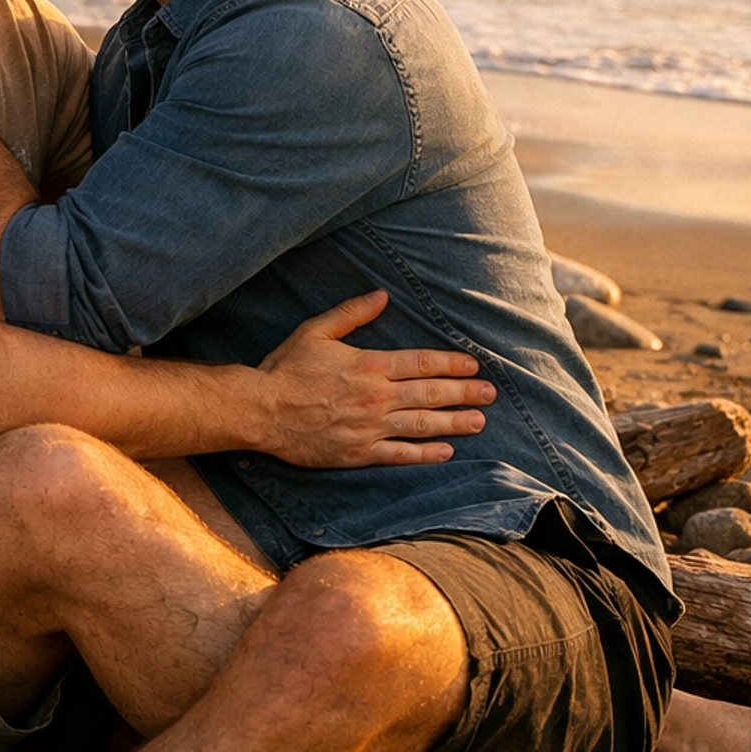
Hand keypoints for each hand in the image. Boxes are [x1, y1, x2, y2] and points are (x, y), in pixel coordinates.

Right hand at [257, 291, 492, 468]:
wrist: (260, 410)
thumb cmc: (286, 368)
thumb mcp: (315, 331)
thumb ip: (351, 313)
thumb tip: (381, 296)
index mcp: (368, 365)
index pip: (421, 363)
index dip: (451, 364)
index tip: (473, 366)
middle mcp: (375, 397)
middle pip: (430, 394)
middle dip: (464, 393)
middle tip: (490, 395)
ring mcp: (369, 427)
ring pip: (422, 425)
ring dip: (454, 423)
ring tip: (479, 422)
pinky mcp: (358, 453)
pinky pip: (400, 455)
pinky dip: (425, 454)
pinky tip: (446, 451)